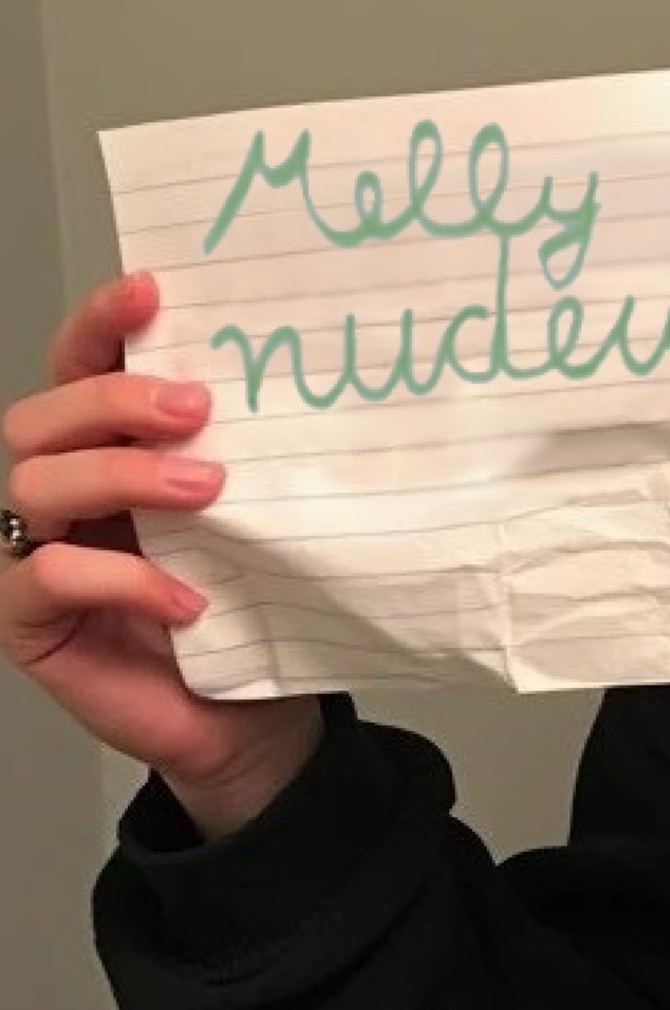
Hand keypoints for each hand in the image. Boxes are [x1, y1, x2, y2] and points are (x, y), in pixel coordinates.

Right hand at [1, 270, 322, 833]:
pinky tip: (188, 598)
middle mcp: (63, 491)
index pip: (81, 365)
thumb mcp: (257, 513)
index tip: (151, 291)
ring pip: (37, 483)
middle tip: (197, 408)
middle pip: (42, 416)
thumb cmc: (251, 607)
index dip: (102, 322)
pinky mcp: (31, 621)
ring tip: (209, 491)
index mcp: (110, 447)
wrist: (254, 718)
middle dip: (114, 400)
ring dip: (124, 475)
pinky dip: (122, 578)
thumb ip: (248, 450)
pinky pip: (49, 575)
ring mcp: (37, 553)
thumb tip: (299, 370)